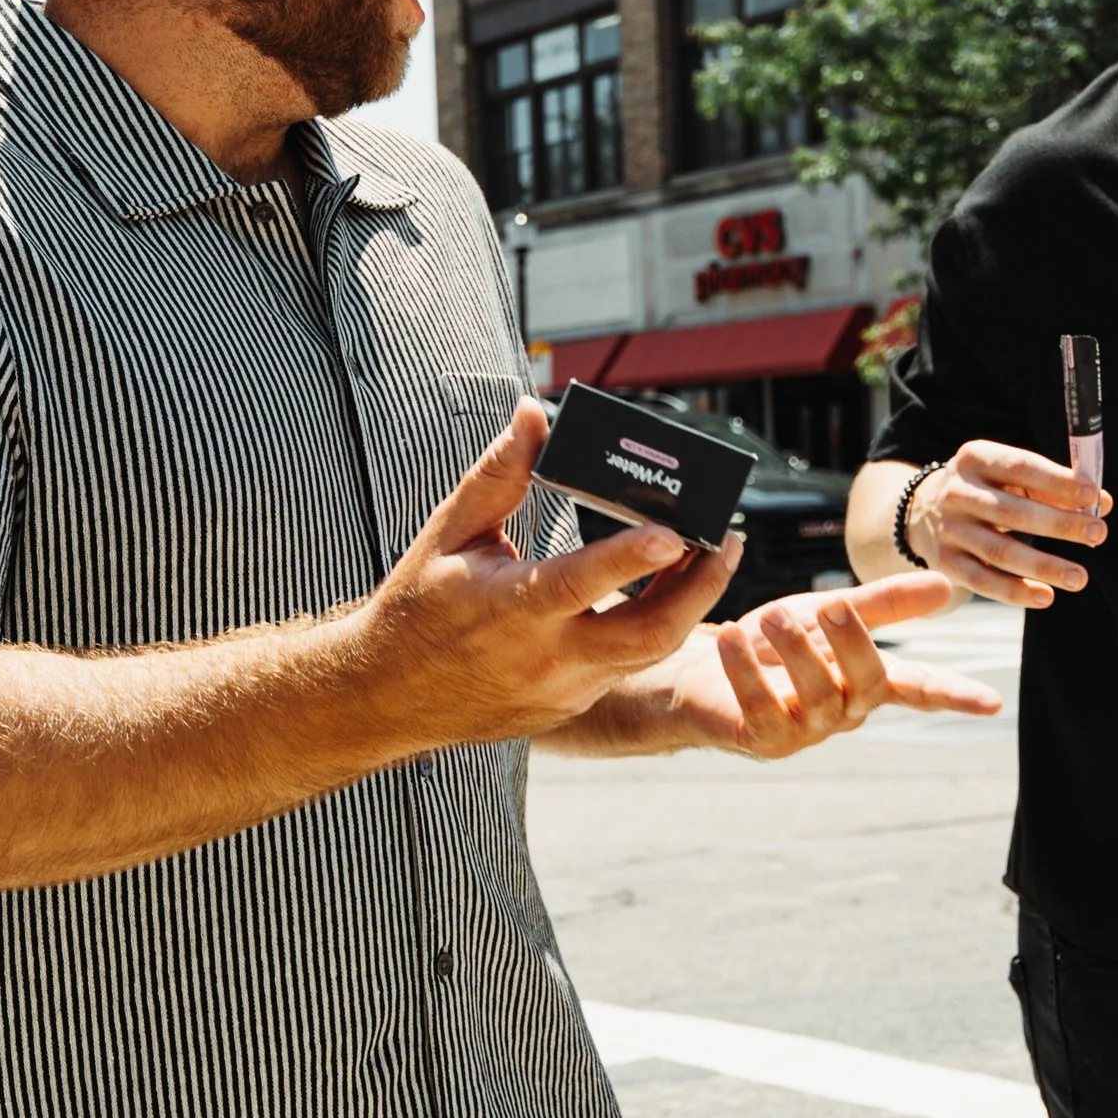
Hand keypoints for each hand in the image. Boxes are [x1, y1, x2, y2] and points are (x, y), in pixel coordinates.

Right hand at [357, 399, 740, 748]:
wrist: (388, 696)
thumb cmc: (418, 604)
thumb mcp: (450, 532)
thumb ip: (499, 473)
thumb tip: (533, 412)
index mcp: (509, 608)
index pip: (580, 581)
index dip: (631, 558)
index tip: (675, 532)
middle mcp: (545, 657)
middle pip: (647, 635)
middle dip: (701, 587)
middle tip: (730, 539)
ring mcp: (564, 689)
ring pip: (649, 655)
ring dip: (688, 605)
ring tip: (709, 557)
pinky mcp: (573, 706)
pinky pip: (627, 668)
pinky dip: (652, 629)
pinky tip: (668, 591)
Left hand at [662, 572, 998, 757]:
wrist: (699, 671)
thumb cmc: (773, 644)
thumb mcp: (829, 613)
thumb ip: (883, 603)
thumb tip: (946, 585)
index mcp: (866, 680)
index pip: (920, 688)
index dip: (955, 695)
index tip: (992, 703)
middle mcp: (844, 710)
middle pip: (870, 683)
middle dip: (855, 643)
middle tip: (834, 605)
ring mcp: (806, 731)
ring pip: (819, 696)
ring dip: (796, 651)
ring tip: (771, 614)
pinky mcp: (764, 740)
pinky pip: (763, 708)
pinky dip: (747, 672)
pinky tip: (733, 638)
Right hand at [909, 441, 1108, 608]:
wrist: (926, 512)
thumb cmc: (990, 491)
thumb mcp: (1013, 478)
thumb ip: (1056, 488)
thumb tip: (1103, 503)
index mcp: (976, 458)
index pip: (1021, 466)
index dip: (1057, 481)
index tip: (1092, 495)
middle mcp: (956, 491)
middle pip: (1012, 512)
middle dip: (1060, 524)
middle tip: (1098, 534)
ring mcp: (949, 529)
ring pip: (999, 551)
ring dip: (1043, 565)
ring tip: (1080, 577)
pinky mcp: (946, 562)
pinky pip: (983, 581)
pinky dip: (1015, 592)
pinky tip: (1046, 597)